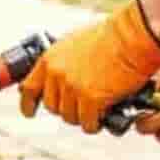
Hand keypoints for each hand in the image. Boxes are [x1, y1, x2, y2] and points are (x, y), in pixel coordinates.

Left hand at [19, 0, 159, 133]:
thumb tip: (63, 80)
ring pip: (70, 117)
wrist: (131, 37)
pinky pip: (87, 123)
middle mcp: (56, 74)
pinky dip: (95, 123)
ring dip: (83, 117)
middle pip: (53, 107)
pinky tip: (104, 116)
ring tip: (97, 109)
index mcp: (50, 58)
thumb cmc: (111, 36)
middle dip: (67, 108)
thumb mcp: (76, 43)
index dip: (28, 103)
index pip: (29, 88)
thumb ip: (64, 62)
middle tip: (83, 105)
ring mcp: (72, 88)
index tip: (29, 112)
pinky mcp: (90, 100)